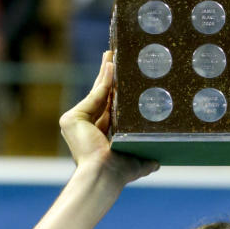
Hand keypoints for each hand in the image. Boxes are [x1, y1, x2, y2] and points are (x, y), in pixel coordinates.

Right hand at [59, 51, 157, 187]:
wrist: (104, 175)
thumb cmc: (119, 173)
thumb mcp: (136, 163)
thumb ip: (147, 160)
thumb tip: (158, 162)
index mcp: (99, 137)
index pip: (108, 109)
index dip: (116, 93)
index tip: (122, 78)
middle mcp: (86, 128)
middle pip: (100, 96)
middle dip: (107, 77)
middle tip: (113, 56)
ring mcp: (76, 123)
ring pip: (97, 92)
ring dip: (105, 72)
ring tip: (113, 53)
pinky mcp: (71, 118)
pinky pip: (94, 95)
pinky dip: (104, 80)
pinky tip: (112, 66)